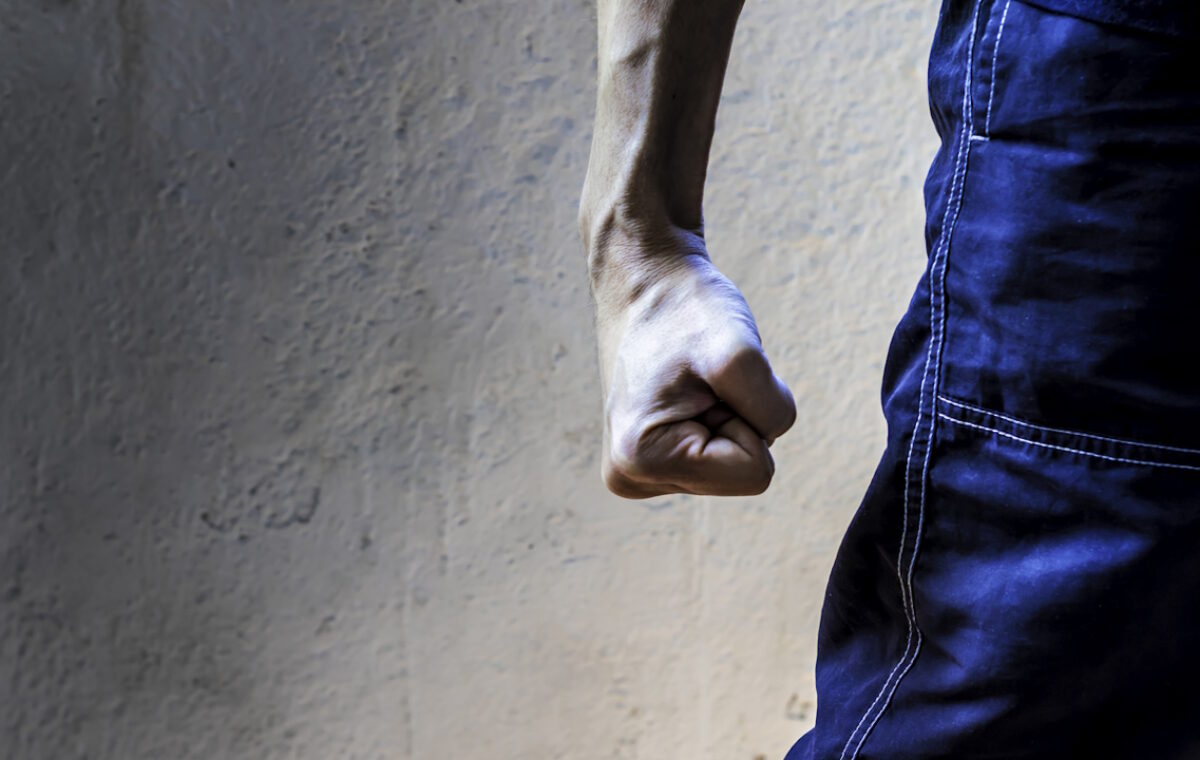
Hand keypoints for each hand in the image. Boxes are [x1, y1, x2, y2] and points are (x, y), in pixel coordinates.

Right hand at [592, 232, 796, 497]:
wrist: (647, 280)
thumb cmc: (687, 309)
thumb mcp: (739, 352)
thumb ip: (771, 408)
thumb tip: (770, 436)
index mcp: (641, 460)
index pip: (756, 474)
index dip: (749, 417)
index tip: (709, 380)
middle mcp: (632, 477)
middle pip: (745, 473)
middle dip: (740, 418)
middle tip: (703, 377)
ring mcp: (640, 472)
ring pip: (736, 464)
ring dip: (730, 415)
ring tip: (692, 379)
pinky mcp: (652, 459)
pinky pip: (723, 456)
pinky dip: (720, 417)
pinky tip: (686, 388)